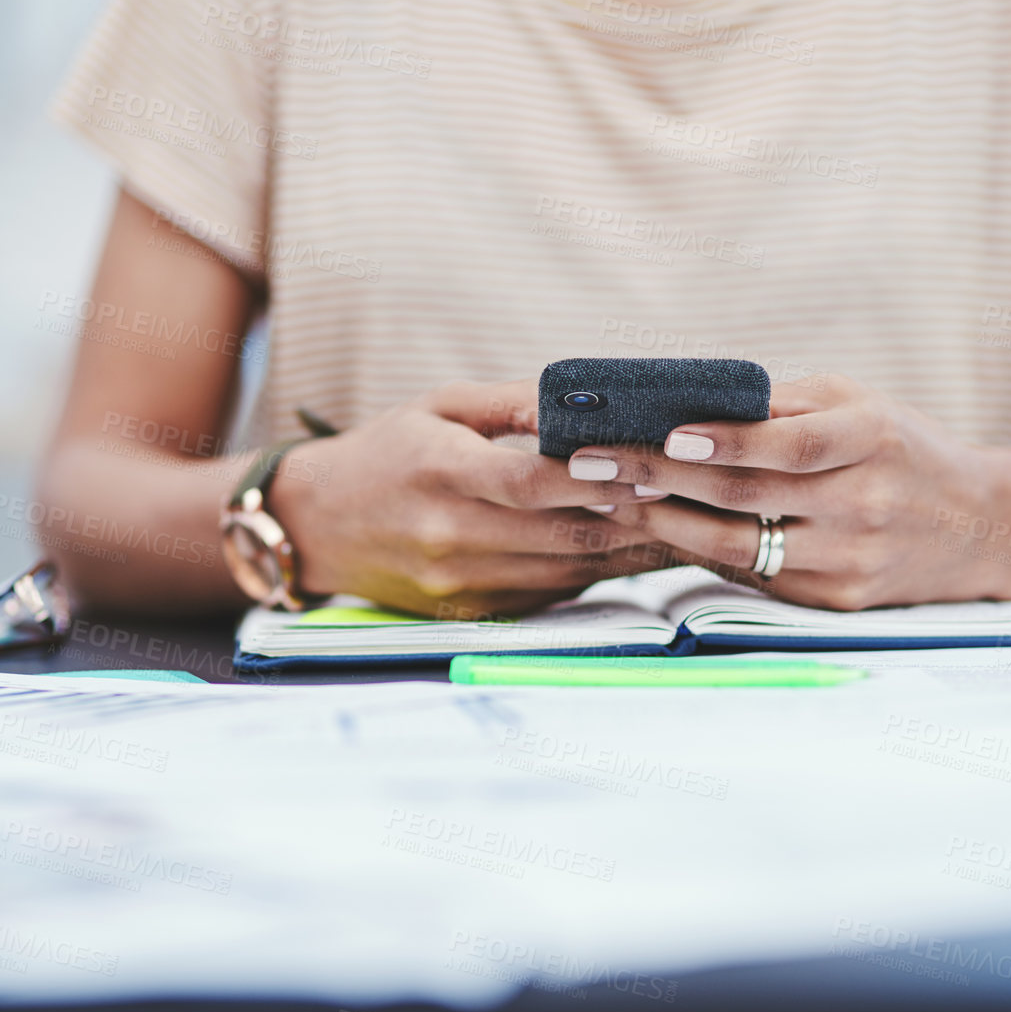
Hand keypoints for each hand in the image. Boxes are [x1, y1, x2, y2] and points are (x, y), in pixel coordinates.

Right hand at [270, 380, 675, 616]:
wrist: (318, 526)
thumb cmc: (388, 453)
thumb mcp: (439, 406)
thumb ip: (513, 403)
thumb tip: (587, 400)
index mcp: (440, 473)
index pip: (529, 482)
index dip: (594, 477)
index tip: (651, 464)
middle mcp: (451, 535)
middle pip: (563, 535)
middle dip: (635, 516)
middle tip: (692, 495)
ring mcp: (463, 583)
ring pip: (568, 570)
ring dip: (630, 549)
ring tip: (683, 522)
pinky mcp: (475, 611)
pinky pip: (553, 591)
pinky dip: (600, 570)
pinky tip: (639, 547)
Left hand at [566, 375, 1010, 609]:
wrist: (980, 527)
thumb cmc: (900, 448)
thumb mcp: (857, 403)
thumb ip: (781, 406)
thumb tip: (685, 400)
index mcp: (872, 438)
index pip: (787, 445)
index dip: (723, 441)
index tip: (662, 433)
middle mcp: (863, 503)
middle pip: (745, 496)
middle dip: (657, 477)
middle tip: (588, 462)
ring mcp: (850, 560)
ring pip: (739, 546)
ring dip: (664, 521)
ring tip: (608, 496)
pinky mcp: (836, 600)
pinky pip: (752, 575)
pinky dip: (698, 551)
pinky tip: (656, 528)